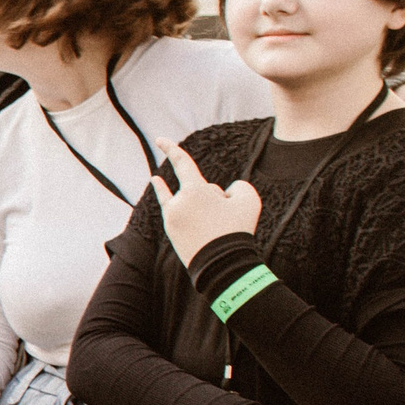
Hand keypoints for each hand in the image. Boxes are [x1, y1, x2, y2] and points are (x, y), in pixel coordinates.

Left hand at [154, 144, 261, 266]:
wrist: (222, 265)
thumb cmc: (237, 229)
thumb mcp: (249, 200)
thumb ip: (238, 187)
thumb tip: (224, 193)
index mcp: (194, 190)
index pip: (181, 163)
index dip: (171, 149)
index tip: (160, 139)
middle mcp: (177, 203)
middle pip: (198, 190)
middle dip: (215, 198)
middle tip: (225, 220)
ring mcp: (172, 219)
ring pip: (190, 204)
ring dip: (206, 208)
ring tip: (199, 212)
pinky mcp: (172, 232)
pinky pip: (175, 211)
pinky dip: (169, 197)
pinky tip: (155, 182)